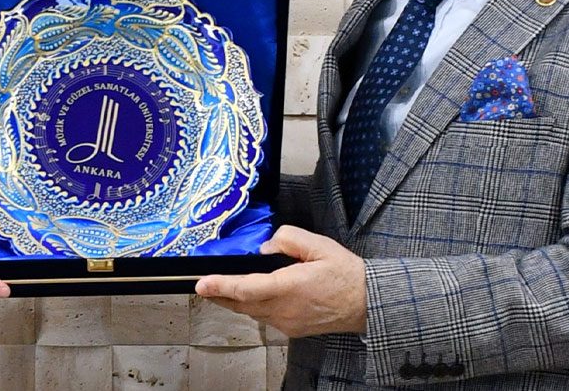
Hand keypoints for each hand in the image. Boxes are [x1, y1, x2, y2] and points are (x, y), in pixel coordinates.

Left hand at [194, 225, 366, 337]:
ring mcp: (287, 323)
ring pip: (251, 312)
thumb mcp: (320, 245)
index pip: (247, 288)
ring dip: (234, 301)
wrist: (366, 303)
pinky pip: (264, 318)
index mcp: (291, 286)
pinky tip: (251, 296)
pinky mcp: (291, 330)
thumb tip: (265, 246)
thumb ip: (289, 239)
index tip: (202, 283)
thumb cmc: (345, 273)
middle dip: (219, 295)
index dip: (221, 286)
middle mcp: (285, 309)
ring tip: (220, 289)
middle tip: (202, 285)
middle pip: (241, 304)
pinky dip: (252, 307)